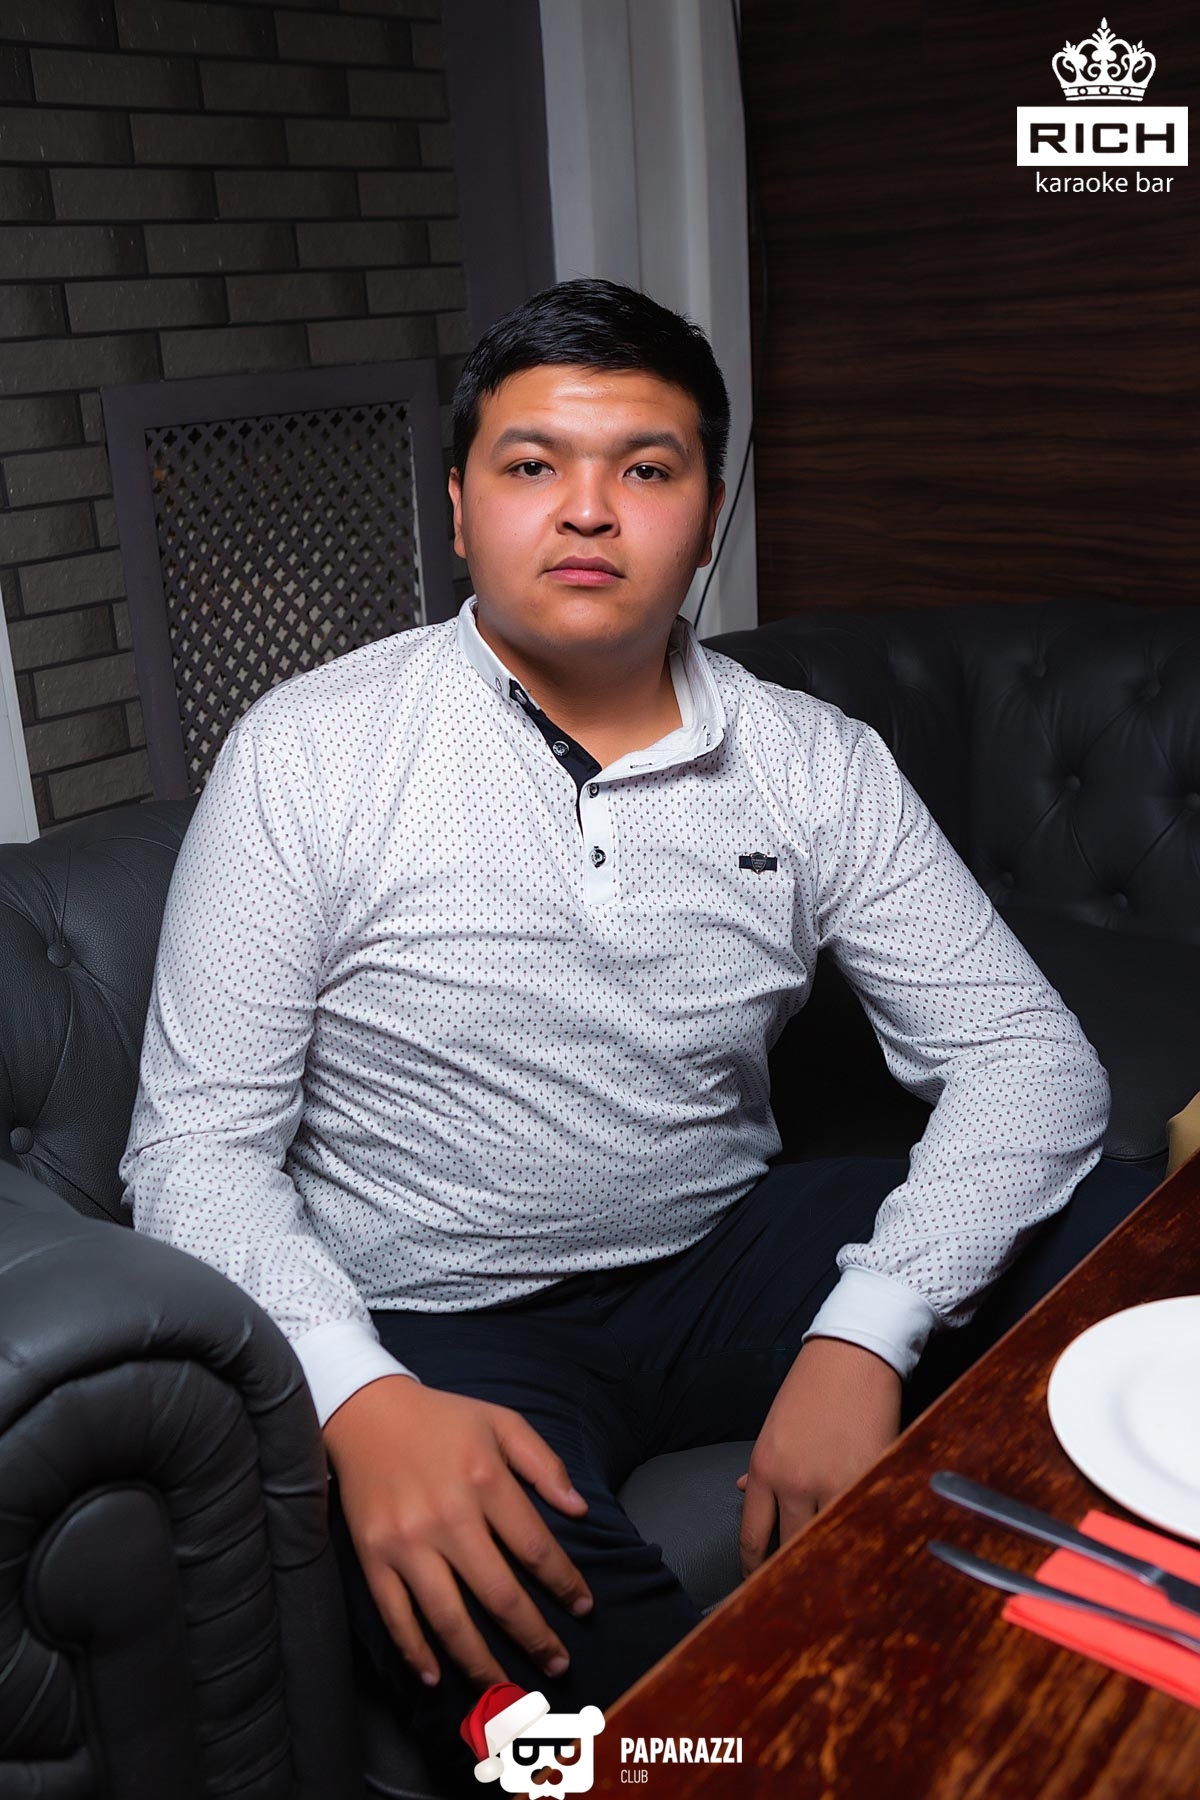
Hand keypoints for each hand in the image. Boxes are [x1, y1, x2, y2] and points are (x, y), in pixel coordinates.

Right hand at [324, 1375, 594, 1690]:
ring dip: (481, 1662)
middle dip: (535, 1637)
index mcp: (485, 1480)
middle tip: (558, 1664)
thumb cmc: (443, 1419)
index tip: (583, 1607)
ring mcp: (406, 1542)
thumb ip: (544, 1463)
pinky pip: (396, 1616)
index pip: (536, 1549)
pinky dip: (415, 1652)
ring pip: (449, 1618)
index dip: (564, 1584)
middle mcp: (447, 1517)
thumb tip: (580, 1511)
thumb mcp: (501, 1421)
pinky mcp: (372, 1557)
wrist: (365, 1411)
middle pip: (499, 1595)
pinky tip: (437, 1677)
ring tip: (507, 1688)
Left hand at [735, 1337, 900, 1579]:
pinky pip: (863, 1523)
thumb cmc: (810, 1388)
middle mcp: (794, 1483)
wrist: (852, 1355)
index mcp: (764, 1470)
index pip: (752, 1537)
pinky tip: (865, 1550)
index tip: (758, 1584)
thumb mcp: (773, 1427)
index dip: (754, 1569)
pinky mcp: (870, 1480)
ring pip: (828, 1542)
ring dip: (830, 1559)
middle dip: (793, 1571)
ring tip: (834, 1580)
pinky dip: (862, 1538)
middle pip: (790, 1548)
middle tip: (798, 1591)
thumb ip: (760, 1468)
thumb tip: (738, 1491)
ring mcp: (834, 1484)